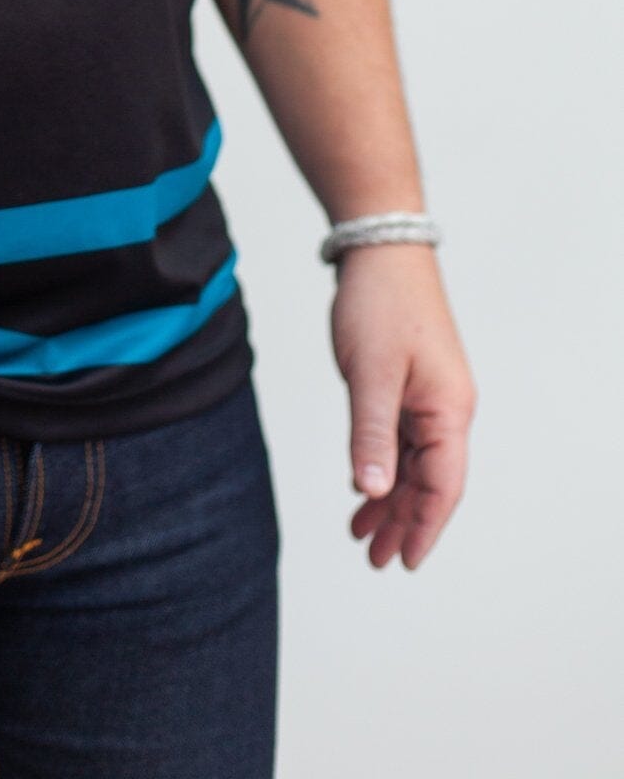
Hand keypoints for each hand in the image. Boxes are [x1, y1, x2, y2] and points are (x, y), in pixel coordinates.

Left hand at [328, 242, 476, 568]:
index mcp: (448, 410)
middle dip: (402, 521)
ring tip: (361, 534)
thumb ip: (370, 435)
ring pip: (412, 462)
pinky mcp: (408, 383)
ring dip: (389, 497)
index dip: (424, 526)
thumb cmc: (380, 305)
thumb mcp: (370, 375)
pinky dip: (382, 464)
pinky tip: (362, 485)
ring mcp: (428, 395)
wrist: (379, 250)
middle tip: (374, 559)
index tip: (405, 561)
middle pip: (429, 480)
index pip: (442, 485)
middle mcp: (445, 408)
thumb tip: (372, 491)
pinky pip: (400, 438)